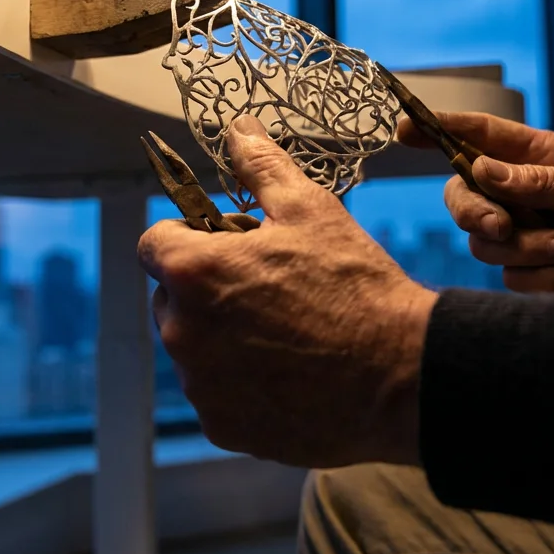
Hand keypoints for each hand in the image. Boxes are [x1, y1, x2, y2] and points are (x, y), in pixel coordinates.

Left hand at [138, 115, 435, 468]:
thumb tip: (237, 128)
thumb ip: (260, 166)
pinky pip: (217, 394)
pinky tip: (290, 373)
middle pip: (172, 298)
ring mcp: (199, 384)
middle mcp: (182, 331)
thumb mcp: (309, 209)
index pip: (153, 243)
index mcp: (193, 271)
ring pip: (195, 348)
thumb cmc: (355, 286)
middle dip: (206, 289)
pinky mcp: (222, 425)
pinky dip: (241, 384)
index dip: (187, 237)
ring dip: (223, 337)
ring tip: (287, 333)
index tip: (225, 243)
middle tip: (268, 289)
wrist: (400, 375)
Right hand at [397, 113, 553, 292]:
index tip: (405, 126)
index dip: (439, 129)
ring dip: (532, 250)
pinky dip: (548, 278)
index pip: (480, 137)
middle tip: (502, 227)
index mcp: (541, 158)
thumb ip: (539, 182)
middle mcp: (525, 194)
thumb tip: (480, 168)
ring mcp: (528, 235)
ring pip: (486, 243)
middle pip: (464, 196)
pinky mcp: (536, 274)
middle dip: (475, 212)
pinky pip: (512, 278)